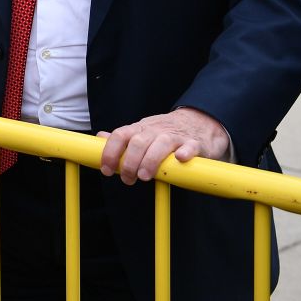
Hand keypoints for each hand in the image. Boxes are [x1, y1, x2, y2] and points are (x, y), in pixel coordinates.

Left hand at [98, 106, 230, 184]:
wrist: (199, 122)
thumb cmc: (165, 131)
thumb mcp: (142, 131)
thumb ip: (123, 138)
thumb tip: (100, 137)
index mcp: (140, 129)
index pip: (120, 136)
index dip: (110, 152)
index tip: (106, 170)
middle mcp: (156, 130)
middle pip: (138, 142)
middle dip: (130, 162)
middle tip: (128, 179)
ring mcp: (176, 136)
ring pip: (161, 144)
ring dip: (150, 160)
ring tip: (144, 177)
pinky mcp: (195, 143)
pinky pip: (190, 146)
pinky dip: (184, 152)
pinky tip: (179, 159)